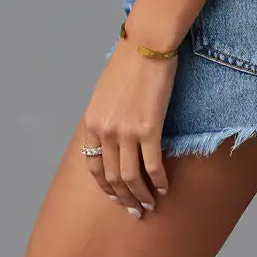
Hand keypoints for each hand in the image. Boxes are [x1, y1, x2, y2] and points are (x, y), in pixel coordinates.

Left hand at [79, 32, 177, 218]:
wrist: (146, 45)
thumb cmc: (128, 63)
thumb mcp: (104, 93)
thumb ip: (105, 117)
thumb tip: (112, 137)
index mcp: (92, 123)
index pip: (93, 167)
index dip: (106, 187)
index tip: (117, 197)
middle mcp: (105, 132)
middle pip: (112, 177)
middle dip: (124, 198)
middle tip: (136, 211)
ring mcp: (126, 132)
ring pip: (131, 177)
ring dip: (141, 196)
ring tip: (151, 205)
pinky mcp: (149, 128)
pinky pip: (152, 165)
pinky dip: (158, 181)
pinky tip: (164, 187)